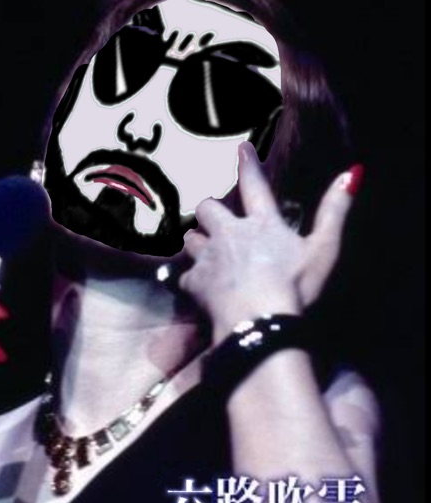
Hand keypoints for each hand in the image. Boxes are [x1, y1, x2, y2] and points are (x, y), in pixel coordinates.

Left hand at [179, 142, 361, 343]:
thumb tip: (352, 173)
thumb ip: (334, 211)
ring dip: (195, 243)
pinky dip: (189, 280)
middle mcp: (230, 233)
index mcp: (262, 224)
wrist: (259, 319)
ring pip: (190, 239)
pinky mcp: (195, 281)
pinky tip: (196, 287)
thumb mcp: (324, 249)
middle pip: (206, 208)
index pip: (254, 185)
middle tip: (213, 222)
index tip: (241, 149)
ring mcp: (209, 257)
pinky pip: (184, 275)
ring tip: (202, 253)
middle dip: (208, 212)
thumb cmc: (295, 286)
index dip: (248, 165)